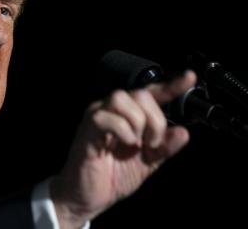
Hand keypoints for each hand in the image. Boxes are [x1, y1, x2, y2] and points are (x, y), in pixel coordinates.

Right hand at [50, 70, 196, 228]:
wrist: (88, 198)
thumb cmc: (112, 178)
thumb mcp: (148, 164)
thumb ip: (165, 148)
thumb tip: (183, 132)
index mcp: (129, 117)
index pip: (150, 94)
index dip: (171, 85)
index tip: (189, 78)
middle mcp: (112, 112)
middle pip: (139, 93)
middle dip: (155, 118)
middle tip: (153, 143)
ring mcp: (97, 117)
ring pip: (121, 98)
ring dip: (137, 122)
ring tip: (137, 144)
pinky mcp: (87, 128)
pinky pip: (105, 117)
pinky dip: (122, 130)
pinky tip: (126, 144)